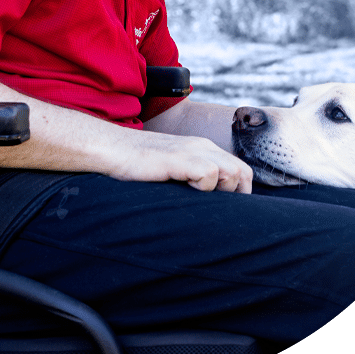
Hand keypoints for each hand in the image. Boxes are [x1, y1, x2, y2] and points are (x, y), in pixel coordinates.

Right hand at [108, 129, 252, 193]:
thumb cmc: (137, 164)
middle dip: (234, 194)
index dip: (239, 192)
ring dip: (219, 190)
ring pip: (232, 172)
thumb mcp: (172, 168)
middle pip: (242, 172)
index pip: (240, 169)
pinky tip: (184, 187)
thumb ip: (191, 176)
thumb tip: (207, 202)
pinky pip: (209, 173)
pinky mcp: (179, 158)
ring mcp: (192, 151)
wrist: (112, 148)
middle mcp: (202, 146)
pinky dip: (203, 186)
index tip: (223, 206)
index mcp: (203, 148)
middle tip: (211, 205)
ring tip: (194, 194)